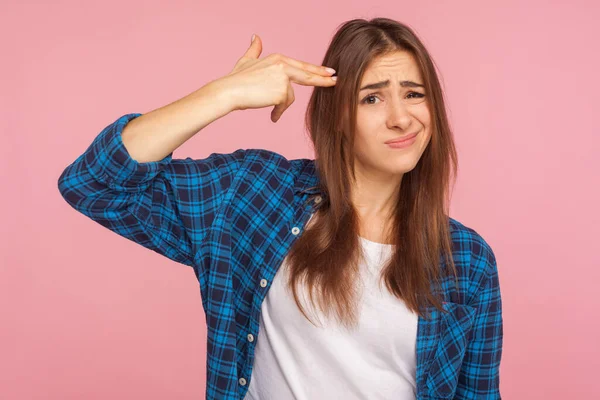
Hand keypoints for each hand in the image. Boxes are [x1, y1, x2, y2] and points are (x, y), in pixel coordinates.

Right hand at [218, 34, 336, 121]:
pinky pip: (284, 105)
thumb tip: (255, 36)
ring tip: (272, 111)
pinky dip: (278, 112)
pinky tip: (272, 115)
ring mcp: (284, 77)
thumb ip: (255, 49)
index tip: (329, 72)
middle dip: (323, 79)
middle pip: (308, 75)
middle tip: (336, 81)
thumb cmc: (236, 79)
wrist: (229, 91)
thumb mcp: (247, 61)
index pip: (302, 65)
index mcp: (278, 58)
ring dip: (281, 106)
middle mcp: (283, 65)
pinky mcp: (282, 91)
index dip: (316, 70)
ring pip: (290, 96)